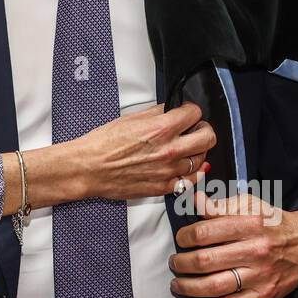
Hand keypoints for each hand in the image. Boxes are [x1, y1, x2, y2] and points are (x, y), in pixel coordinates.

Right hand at [70, 102, 214, 200]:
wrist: (89, 168)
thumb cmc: (103, 144)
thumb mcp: (130, 118)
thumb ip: (156, 113)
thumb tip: (170, 110)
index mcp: (161, 128)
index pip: (195, 113)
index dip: (190, 110)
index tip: (186, 112)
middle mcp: (170, 150)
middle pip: (208, 137)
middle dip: (203, 128)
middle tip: (194, 128)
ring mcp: (169, 171)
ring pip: (202, 159)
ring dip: (196, 151)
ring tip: (185, 148)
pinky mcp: (164, 187)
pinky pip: (191, 180)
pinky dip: (192, 172)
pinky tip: (184, 165)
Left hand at [170, 196, 297, 297]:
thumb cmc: (273, 222)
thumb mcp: (250, 204)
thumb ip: (220, 204)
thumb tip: (194, 201)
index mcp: (250, 224)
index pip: (205, 232)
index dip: (185, 237)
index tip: (181, 239)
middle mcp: (255, 251)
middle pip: (206, 260)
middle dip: (182, 263)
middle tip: (174, 262)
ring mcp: (260, 275)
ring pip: (215, 286)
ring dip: (188, 287)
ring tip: (177, 283)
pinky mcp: (263, 295)